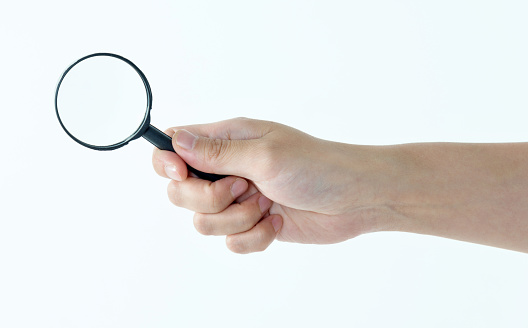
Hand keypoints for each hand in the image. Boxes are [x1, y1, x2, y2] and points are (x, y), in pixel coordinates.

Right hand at [152, 118, 395, 252]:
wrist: (355, 200)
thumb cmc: (318, 166)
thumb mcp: (265, 155)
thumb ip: (217, 153)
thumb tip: (175, 139)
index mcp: (228, 141)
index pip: (175, 147)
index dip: (168, 164)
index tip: (184, 175)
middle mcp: (228, 170)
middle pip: (181, 192)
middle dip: (210, 199)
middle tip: (243, 189)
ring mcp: (239, 200)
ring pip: (204, 222)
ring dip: (237, 220)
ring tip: (267, 206)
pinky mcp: (252, 225)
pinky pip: (230, 243)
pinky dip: (253, 238)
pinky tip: (276, 223)